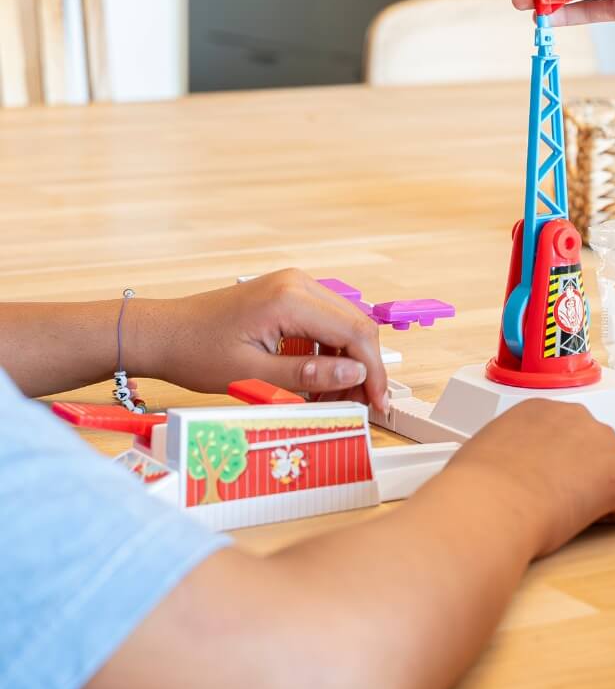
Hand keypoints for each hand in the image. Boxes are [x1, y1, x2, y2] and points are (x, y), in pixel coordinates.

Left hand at [133, 270, 386, 408]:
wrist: (163, 332)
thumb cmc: (196, 352)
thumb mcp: (252, 374)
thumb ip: (308, 375)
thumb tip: (355, 375)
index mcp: (290, 298)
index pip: (354, 331)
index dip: (373, 370)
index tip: (377, 402)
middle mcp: (298, 283)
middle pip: (356, 324)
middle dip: (364, 367)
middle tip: (363, 405)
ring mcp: (293, 284)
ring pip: (344, 323)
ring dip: (347, 360)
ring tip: (336, 397)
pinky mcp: (287, 293)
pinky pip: (324, 321)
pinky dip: (329, 350)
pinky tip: (319, 379)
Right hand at [449, 399, 614, 556]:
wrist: (488, 504)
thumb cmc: (474, 489)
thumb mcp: (484, 454)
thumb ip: (506, 454)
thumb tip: (504, 472)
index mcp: (537, 409)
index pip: (563, 433)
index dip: (554, 463)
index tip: (540, 482)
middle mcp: (574, 415)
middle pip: (593, 447)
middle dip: (580, 473)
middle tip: (552, 499)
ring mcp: (602, 442)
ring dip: (598, 490)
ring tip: (564, 512)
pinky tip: (589, 522)